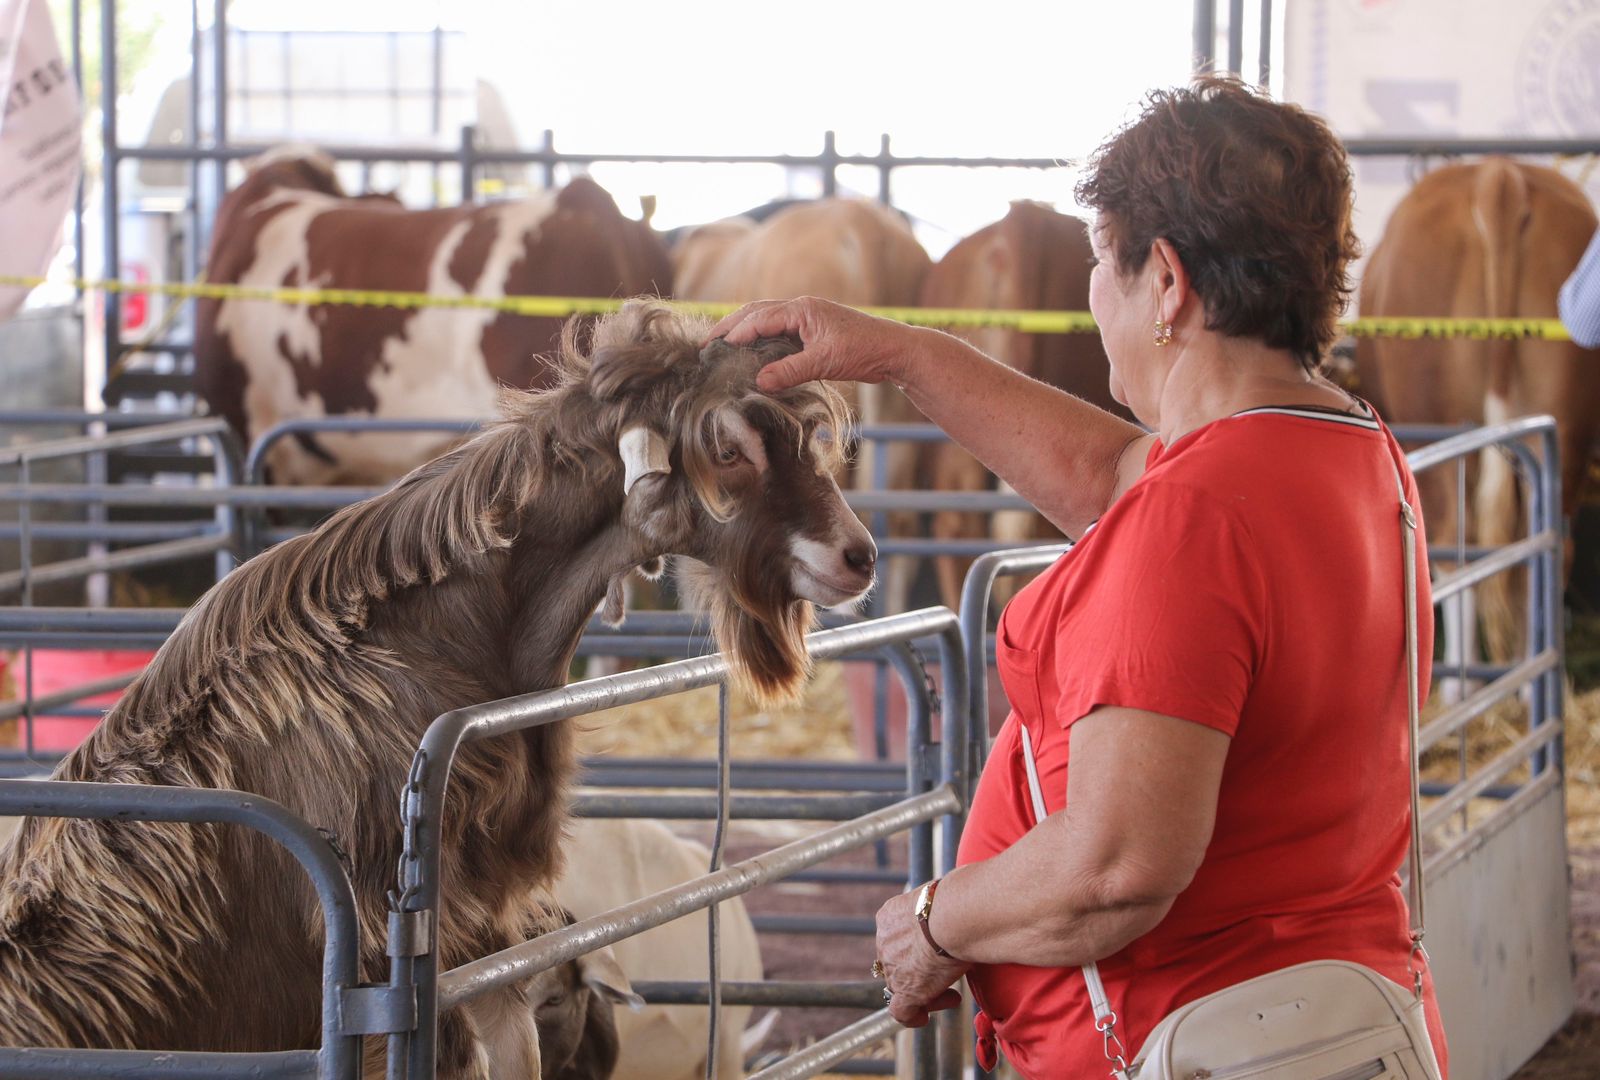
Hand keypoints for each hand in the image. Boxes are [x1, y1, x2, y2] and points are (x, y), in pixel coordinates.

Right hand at [706, 296, 925, 392]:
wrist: (894, 350)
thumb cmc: (864, 351)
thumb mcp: (825, 362)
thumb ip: (790, 371)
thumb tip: (758, 381)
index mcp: (802, 310)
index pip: (759, 318)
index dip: (734, 333)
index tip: (713, 348)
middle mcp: (801, 309)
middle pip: (756, 312)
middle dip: (731, 326)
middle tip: (707, 343)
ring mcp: (807, 319)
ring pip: (766, 320)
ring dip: (744, 330)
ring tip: (722, 345)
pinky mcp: (813, 331)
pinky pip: (779, 331)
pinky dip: (761, 338)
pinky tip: (752, 353)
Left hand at [874, 889, 969, 1027]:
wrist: (954, 917)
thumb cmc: (957, 903)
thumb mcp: (941, 901)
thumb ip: (940, 911)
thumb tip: (960, 911)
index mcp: (890, 916)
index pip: (898, 938)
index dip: (916, 949)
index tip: (937, 951)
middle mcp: (885, 941)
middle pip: (899, 964)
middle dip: (920, 972)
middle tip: (946, 977)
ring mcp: (892, 968)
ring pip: (902, 986)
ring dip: (925, 992)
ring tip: (951, 996)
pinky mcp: (905, 991)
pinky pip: (901, 1012)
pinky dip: (912, 1017)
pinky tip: (924, 1017)